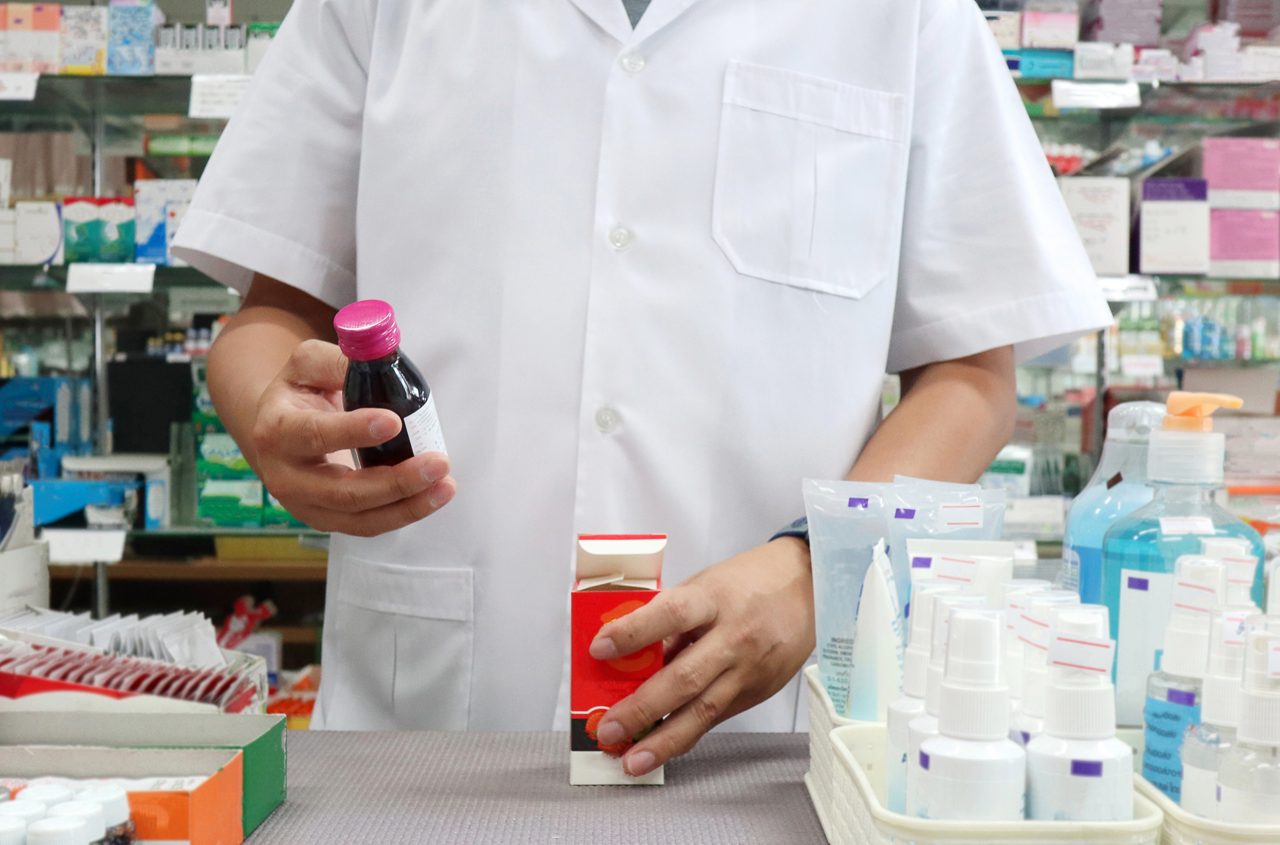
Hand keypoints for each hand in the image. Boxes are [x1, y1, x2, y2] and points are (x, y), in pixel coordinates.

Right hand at [249, 339, 455, 535]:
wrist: (280, 430)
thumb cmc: (300, 393)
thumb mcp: (308, 363)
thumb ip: (339, 361)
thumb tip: (378, 362)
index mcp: (277, 430)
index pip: (314, 435)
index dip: (353, 431)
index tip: (394, 422)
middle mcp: (286, 476)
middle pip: (343, 491)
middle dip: (396, 482)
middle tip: (438, 463)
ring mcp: (306, 506)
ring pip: (360, 518)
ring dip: (409, 505)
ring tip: (445, 485)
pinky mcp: (328, 520)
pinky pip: (369, 525)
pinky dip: (404, 513)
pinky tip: (433, 496)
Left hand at [588, 538, 815, 776]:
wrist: (810, 586)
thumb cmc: (749, 581)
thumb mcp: (706, 585)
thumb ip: (671, 618)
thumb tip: (631, 654)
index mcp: (714, 598)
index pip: (669, 614)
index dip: (633, 632)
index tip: (599, 649)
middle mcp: (734, 637)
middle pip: (685, 677)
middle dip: (642, 708)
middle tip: (609, 728)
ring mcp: (749, 669)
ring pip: (704, 711)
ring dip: (664, 739)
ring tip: (633, 760)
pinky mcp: (758, 691)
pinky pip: (717, 716)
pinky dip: (687, 732)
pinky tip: (663, 746)